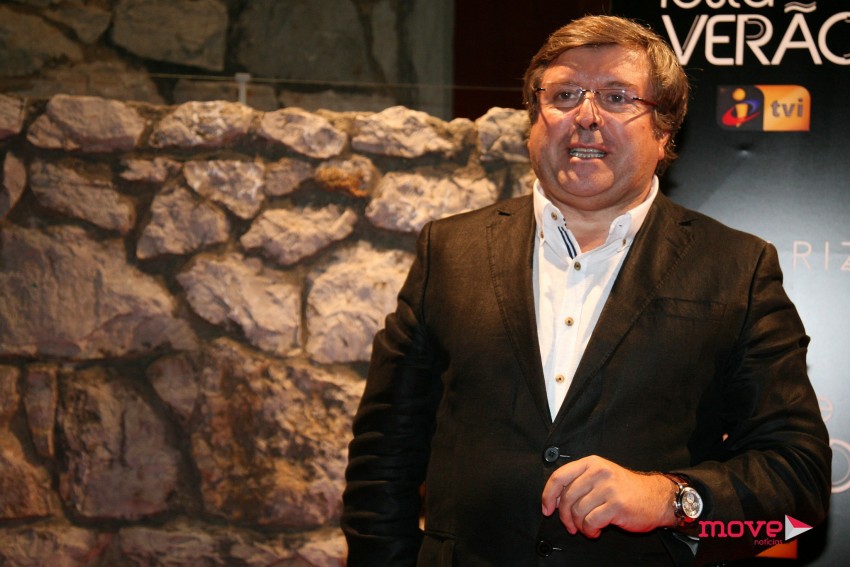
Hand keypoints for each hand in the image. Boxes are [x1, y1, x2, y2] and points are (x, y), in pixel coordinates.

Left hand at [541, 455, 676, 537]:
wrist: (657, 498)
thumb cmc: (626, 490)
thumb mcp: (601, 476)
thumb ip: (579, 483)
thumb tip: (553, 500)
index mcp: (591, 463)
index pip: (559, 476)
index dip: (548, 495)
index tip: (547, 509)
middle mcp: (598, 472)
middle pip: (566, 497)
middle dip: (564, 516)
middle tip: (570, 526)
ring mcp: (608, 487)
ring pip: (577, 511)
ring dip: (579, 526)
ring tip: (587, 528)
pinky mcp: (616, 504)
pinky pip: (590, 522)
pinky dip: (589, 530)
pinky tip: (595, 531)